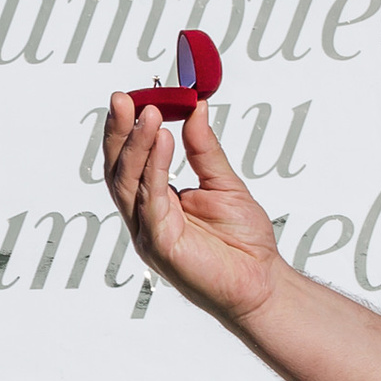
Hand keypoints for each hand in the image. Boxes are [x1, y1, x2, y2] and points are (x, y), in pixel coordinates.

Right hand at [101, 96, 282, 324]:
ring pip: (128, 183)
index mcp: (156, 202)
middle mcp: (145, 216)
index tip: (136, 96)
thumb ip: (204, 148)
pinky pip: (151, 201)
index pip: (131, 160)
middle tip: (122, 98)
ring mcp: (148, 232)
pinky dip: (155, 168)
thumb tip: (195, 107)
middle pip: (118, 169)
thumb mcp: (224, 183)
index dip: (129, 128)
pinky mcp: (160, 245)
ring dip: (136, 144)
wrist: (262, 284)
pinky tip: (164, 140)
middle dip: (118, 132)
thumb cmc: (243, 243)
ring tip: (147, 112)